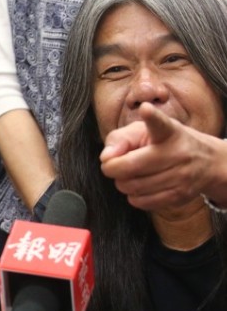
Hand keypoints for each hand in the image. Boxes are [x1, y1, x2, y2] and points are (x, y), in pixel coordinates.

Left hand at [99, 103, 224, 210]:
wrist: (205, 162)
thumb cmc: (164, 143)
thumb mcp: (143, 131)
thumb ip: (119, 139)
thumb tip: (106, 157)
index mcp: (168, 132)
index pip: (160, 124)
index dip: (151, 117)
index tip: (145, 109)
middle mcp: (177, 153)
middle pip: (128, 167)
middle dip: (112, 168)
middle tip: (115, 164)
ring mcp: (180, 176)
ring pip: (131, 187)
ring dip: (122, 182)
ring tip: (132, 173)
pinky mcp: (179, 196)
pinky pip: (140, 202)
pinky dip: (133, 195)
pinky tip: (141, 185)